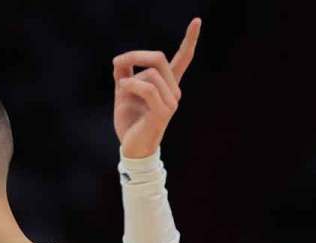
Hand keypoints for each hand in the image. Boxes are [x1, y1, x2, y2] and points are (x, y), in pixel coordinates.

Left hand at [113, 18, 201, 157]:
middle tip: (117, 62)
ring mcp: (171, 101)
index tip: (197, 20)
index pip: (183, 58)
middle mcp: (174, 91)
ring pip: (151, 74)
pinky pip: (147, 88)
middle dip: (136, 55)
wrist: (131, 148)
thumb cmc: (130, 122)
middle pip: (159, 59)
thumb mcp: (123, 93)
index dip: (190, 39)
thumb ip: (123, 75)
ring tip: (121, 89)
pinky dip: (131, 85)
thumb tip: (120, 60)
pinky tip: (121, 88)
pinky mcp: (163, 112)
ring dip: (129, 78)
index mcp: (167, 85)